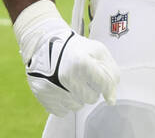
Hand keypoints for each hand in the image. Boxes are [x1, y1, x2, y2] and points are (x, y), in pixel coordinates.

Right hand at [15, 2, 118, 116]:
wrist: (45, 44)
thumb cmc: (74, 48)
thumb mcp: (98, 51)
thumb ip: (111, 73)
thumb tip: (111, 99)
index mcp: (82, 63)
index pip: (104, 85)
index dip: (106, 83)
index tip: (102, 82)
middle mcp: (67, 77)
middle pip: (92, 98)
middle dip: (91, 89)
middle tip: (83, 76)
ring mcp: (54, 88)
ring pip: (78, 106)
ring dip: (78, 96)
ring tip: (71, 80)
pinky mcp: (44, 97)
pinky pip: (63, 111)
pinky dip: (64, 102)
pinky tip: (62, 87)